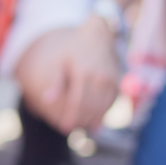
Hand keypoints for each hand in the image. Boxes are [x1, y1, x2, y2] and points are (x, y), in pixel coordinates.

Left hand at [33, 16, 119, 132]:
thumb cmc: (75, 48)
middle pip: (90, 107)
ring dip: (92, 120)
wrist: (98, 35)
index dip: (71, 116)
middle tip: (71, 129)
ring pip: (102, 108)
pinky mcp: (118, 82)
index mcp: (83, 72)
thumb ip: (56, 82)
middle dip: (80, 120)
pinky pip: (112, 103)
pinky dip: (103, 113)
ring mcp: (112, 80)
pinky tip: (95, 121)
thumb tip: (47, 101)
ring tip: (81, 127)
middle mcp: (100, 77)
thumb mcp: (61, 61)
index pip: (78, 102)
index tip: (64, 127)